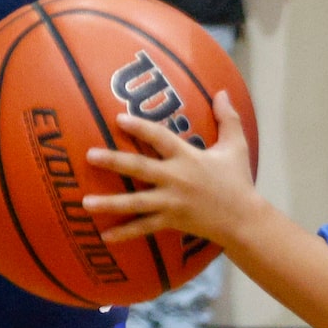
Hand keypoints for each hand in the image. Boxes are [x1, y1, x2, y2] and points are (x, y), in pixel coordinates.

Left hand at [84, 90, 259, 246]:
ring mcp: (171, 203)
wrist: (243, 220)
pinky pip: (144, 227)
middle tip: (89, 156)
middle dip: (113, 161)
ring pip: (135, 202)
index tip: (117, 119)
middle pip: (139, 168)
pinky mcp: (171, 222)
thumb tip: (223, 91)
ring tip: (85, 203)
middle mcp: (176, 178)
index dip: (139, 127)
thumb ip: (227, 118)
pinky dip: (124, 233)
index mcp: (188, 157)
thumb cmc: (238, 181)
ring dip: (110, 203)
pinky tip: (104, 235)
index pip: (159, 137)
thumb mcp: (236, 146)